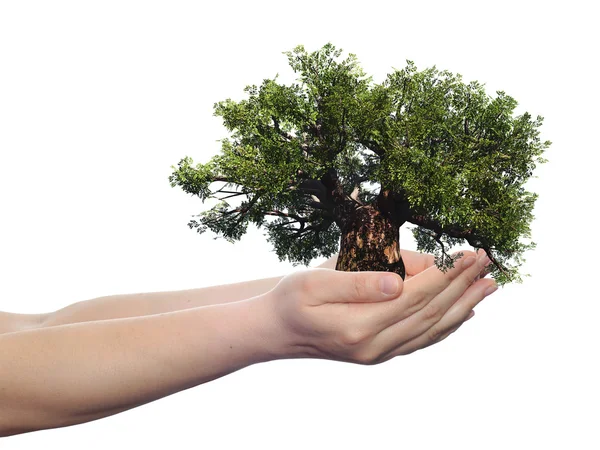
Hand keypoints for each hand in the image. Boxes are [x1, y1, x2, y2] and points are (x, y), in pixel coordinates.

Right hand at [267, 250, 495, 364]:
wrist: (276, 331)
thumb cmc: (291, 299)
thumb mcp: (314, 282)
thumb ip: (357, 283)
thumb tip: (400, 283)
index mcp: (359, 326)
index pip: (416, 296)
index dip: (447, 274)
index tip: (469, 253)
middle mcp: (375, 347)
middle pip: (431, 313)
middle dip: (463, 285)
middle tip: (489, 260)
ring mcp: (379, 354)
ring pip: (432, 329)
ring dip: (464, 305)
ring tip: (489, 285)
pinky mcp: (380, 354)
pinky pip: (422, 340)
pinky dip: (447, 325)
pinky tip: (465, 313)